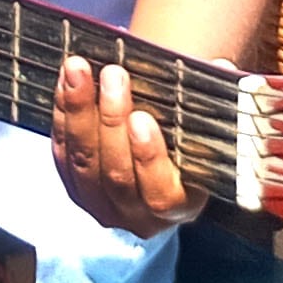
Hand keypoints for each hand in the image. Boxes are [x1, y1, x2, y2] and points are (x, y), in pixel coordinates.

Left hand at [53, 52, 202, 236]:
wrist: (161, 155)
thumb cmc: (189, 139)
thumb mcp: (207, 130)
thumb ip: (215, 103)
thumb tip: (220, 66)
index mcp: (179, 206)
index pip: (160, 194)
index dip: (149, 158)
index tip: (142, 119)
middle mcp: (137, 215)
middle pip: (116, 174)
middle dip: (111, 119)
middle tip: (112, 75)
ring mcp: (100, 204)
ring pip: (83, 162)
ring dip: (80, 111)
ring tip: (79, 69)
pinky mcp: (74, 186)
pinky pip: (62, 152)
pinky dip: (63, 114)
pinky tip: (66, 82)